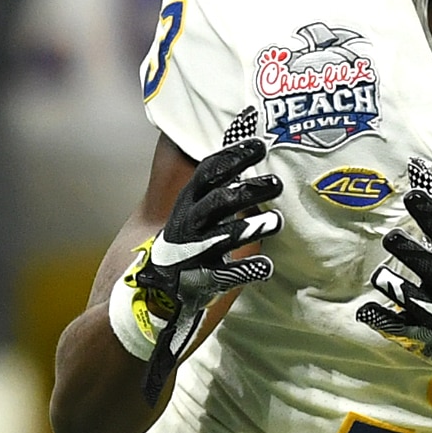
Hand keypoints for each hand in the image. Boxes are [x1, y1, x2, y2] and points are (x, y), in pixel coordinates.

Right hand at [135, 128, 282, 403]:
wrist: (153, 297)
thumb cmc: (189, 243)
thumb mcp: (197, 208)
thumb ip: (221, 181)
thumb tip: (244, 135)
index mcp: (188, 203)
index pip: (208, 173)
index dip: (232, 157)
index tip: (260, 145)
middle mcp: (188, 226)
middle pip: (217, 203)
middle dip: (246, 191)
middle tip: (277, 183)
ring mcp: (193, 255)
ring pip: (222, 238)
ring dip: (249, 229)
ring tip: (278, 222)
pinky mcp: (200, 283)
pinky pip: (226, 277)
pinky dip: (247, 272)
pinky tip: (268, 267)